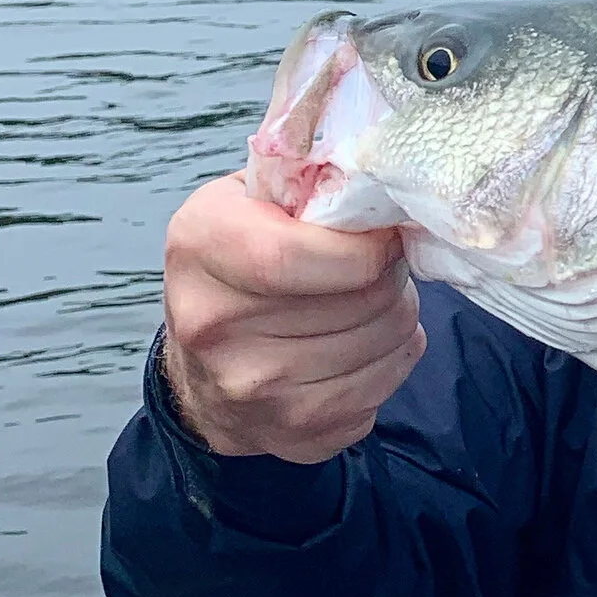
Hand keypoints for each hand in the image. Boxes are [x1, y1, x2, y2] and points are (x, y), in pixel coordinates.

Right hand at [160, 172, 424, 462]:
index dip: (366, 245)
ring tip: (364, 303)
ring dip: (397, 315)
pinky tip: (361, 347)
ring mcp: (250, 389)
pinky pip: (386, 385)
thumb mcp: (255, 198)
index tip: (384, 234)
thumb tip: (394, 163)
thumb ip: (312, 175)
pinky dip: (393, 359)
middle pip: (364, 296)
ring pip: (388, 338)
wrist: (206, 369)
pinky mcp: (293, 433)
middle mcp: (212, 325)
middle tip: (372, 267)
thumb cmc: (247, 259)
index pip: (294, 255)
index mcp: (199, 245)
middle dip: (390, 275)